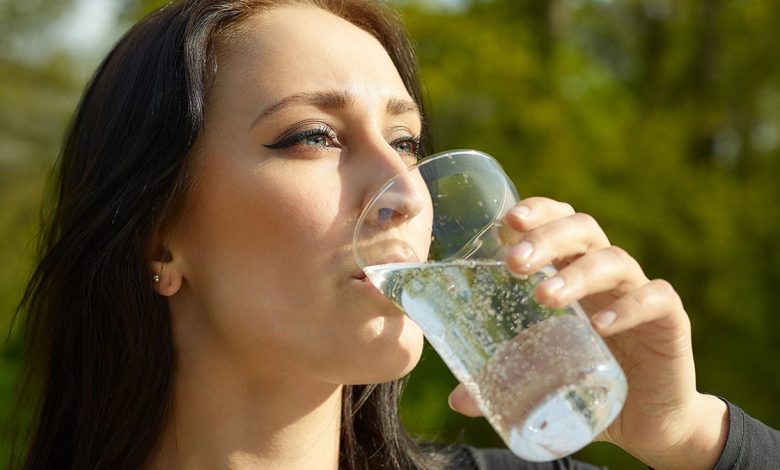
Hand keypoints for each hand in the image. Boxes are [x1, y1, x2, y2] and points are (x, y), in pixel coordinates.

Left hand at [447, 197, 727, 468]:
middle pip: (581, 230)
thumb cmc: (587, 383)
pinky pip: (656, 299)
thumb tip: (458, 400)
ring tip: (544, 297)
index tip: (504, 223)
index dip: (535, 213)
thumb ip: (502, 381)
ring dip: (577, 274)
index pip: (556, 221)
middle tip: (514, 263)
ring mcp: (638, 293)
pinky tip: (601, 325)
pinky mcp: (669, 321)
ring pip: (613, 261)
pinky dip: (629, 307)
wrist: (648, 421)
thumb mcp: (541, 377)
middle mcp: (605, 274)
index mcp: (572, 271)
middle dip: (546, 237)